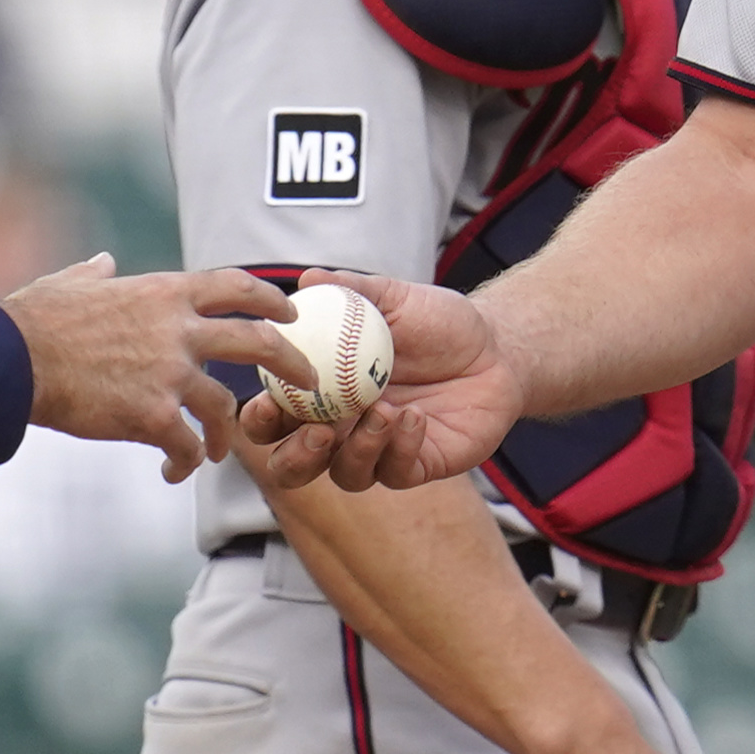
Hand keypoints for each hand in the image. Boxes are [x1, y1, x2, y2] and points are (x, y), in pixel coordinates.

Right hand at [1, 254, 307, 483]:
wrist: (13, 360)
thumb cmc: (35, 320)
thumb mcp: (72, 283)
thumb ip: (97, 274)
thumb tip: (104, 264)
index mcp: (164, 293)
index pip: (235, 286)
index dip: (270, 298)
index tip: (290, 311)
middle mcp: (177, 329)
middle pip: (258, 341)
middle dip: (291, 363)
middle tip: (307, 382)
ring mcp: (168, 372)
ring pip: (224, 407)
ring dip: (226, 434)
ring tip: (216, 452)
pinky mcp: (151, 414)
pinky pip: (187, 446)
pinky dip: (186, 461)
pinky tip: (175, 471)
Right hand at [239, 271, 525, 492]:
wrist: (495, 346)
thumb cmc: (436, 322)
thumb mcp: (393, 299)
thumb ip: (351, 290)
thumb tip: (308, 278)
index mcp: (321, 392)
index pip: (272, 417)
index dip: (259, 417)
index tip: (267, 400)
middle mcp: (341, 429)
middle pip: (293, 466)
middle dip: (295, 457)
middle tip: (318, 429)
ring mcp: (377, 452)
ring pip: (345, 475)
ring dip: (357, 448)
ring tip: (382, 409)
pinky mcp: (416, 466)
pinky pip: (396, 473)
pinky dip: (400, 447)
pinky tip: (414, 416)